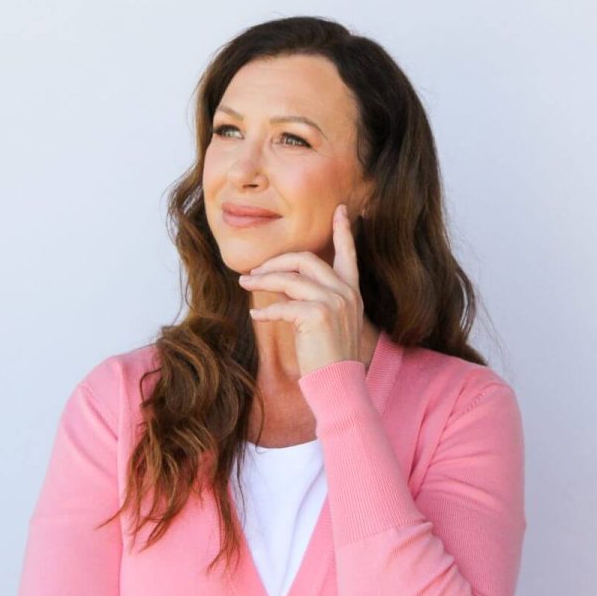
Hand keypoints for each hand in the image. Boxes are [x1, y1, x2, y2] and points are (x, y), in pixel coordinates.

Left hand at [238, 203, 364, 376]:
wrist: (339, 385)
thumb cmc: (330, 359)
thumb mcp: (331, 324)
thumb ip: (317, 301)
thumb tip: (286, 284)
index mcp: (352, 292)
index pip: (349, 255)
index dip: (343, 231)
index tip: (340, 210)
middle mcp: (346, 293)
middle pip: (306, 259)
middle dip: (277, 260)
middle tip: (255, 270)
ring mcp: (334, 302)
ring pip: (290, 278)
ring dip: (263, 280)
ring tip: (245, 283)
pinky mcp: (318, 314)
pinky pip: (283, 304)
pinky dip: (266, 309)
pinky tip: (256, 314)